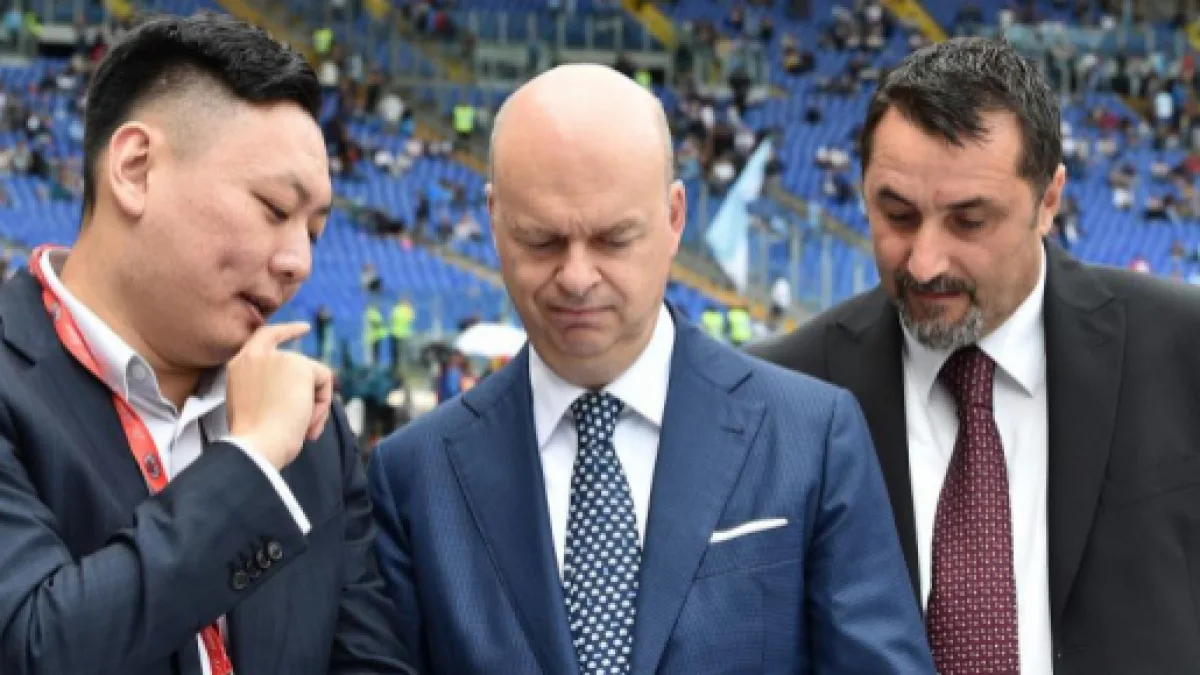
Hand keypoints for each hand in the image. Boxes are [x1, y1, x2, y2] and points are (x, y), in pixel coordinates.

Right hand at [226, 323, 334, 469]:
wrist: (256, 445)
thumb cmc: (255, 438)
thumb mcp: (255, 405)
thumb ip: (271, 388)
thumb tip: (303, 392)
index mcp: (240, 366)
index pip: (264, 337)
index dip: (287, 331)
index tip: (305, 328)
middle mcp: (255, 356)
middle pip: (299, 367)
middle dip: (308, 397)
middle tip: (303, 427)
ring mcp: (278, 358)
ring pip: (313, 377)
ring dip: (314, 406)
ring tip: (302, 428)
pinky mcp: (298, 365)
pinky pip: (325, 380)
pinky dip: (323, 403)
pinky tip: (307, 419)